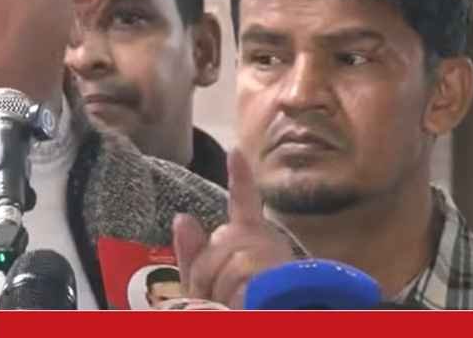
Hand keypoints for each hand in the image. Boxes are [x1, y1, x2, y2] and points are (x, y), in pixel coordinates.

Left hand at [173, 148, 294, 308]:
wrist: (264, 322)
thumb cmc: (233, 305)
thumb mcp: (204, 284)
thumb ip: (193, 253)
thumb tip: (183, 217)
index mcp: (251, 239)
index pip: (243, 204)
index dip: (240, 178)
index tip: (236, 151)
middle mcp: (269, 242)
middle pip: (222, 240)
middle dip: (206, 272)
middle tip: (216, 298)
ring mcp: (281, 261)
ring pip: (234, 265)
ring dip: (222, 292)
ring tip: (236, 306)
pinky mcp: (289, 281)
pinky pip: (249, 282)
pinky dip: (240, 297)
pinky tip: (249, 302)